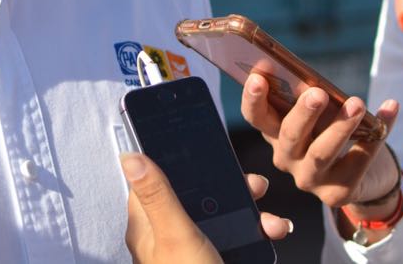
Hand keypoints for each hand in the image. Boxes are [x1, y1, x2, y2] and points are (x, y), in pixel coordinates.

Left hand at [119, 153, 292, 263]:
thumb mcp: (175, 234)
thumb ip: (158, 195)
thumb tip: (129, 156)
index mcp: (147, 225)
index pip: (154, 180)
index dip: (177, 162)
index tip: (203, 149)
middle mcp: (168, 237)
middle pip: (195, 195)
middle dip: (229, 188)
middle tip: (254, 185)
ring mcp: (192, 252)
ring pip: (221, 217)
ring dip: (250, 213)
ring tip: (270, 219)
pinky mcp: (215, 262)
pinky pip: (236, 239)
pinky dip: (256, 233)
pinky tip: (273, 233)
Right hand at [241, 73, 399, 208]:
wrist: (361, 174)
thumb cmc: (332, 131)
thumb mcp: (317, 114)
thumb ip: (310, 99)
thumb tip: (314, 82)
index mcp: (275, 133)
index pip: (256, 117)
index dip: (253, 99)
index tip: (258, 77)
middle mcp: (286, 158)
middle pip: (290, 135)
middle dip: (303, 113)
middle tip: (317, 92)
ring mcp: (310, 179)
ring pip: (321, 153)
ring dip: (340, 127)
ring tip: (357, 104)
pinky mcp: (337, 193)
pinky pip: (357, 162)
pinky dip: (377, 136)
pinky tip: (389, 110)